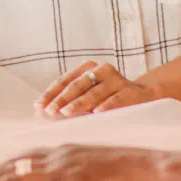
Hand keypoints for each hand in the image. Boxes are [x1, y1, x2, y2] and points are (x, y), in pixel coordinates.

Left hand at [0, 145, 158, 180]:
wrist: (153, 168)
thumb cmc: (128, 170)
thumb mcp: (94, 165)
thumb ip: (71, 170)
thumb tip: (48, 180)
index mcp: (62, 151)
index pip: (16, 162)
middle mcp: (56, 156)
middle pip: (6, 168)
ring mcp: (63, 169)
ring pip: (13, 179)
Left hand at [36, 61, 155, 118]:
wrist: (142, 96)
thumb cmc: (107, 98)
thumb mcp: (86, 97)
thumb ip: (66, 102)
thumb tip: (40, 112)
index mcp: (88, 68)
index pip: (65, 80)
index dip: (51, 93)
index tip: (39, 106)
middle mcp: (102, 70)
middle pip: (78, 85)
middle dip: (62, 99)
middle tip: (50, 111)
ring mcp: (117, 80)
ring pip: (95, 92)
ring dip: (80, 103)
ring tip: (67, 112)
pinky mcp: (130, 91)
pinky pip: (116, 99)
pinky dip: (106, 105)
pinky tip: (96, 113)